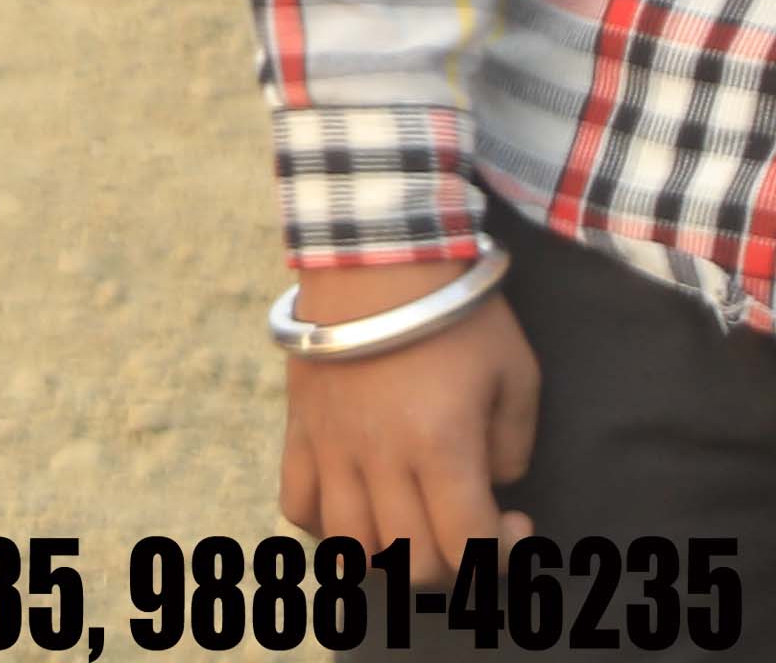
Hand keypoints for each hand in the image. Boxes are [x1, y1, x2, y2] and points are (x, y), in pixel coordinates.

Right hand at [279, 265, 536, 563]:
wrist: (375, 253)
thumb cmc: (458, 314)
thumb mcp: (517, 374)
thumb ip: (514, 446)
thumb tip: (492, 485)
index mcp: (440, 444)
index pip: (469, 545)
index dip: (505, 555)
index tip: (518, 521)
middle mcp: (380, 456)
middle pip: (412, 561)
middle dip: (455, 561)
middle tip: (470, 523)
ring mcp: (331, 444)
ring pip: (351, 545)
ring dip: (391, 552)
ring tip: (414, 524)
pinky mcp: (299, 427)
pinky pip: (297, 503)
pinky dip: (327, 524)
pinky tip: (359, 505)